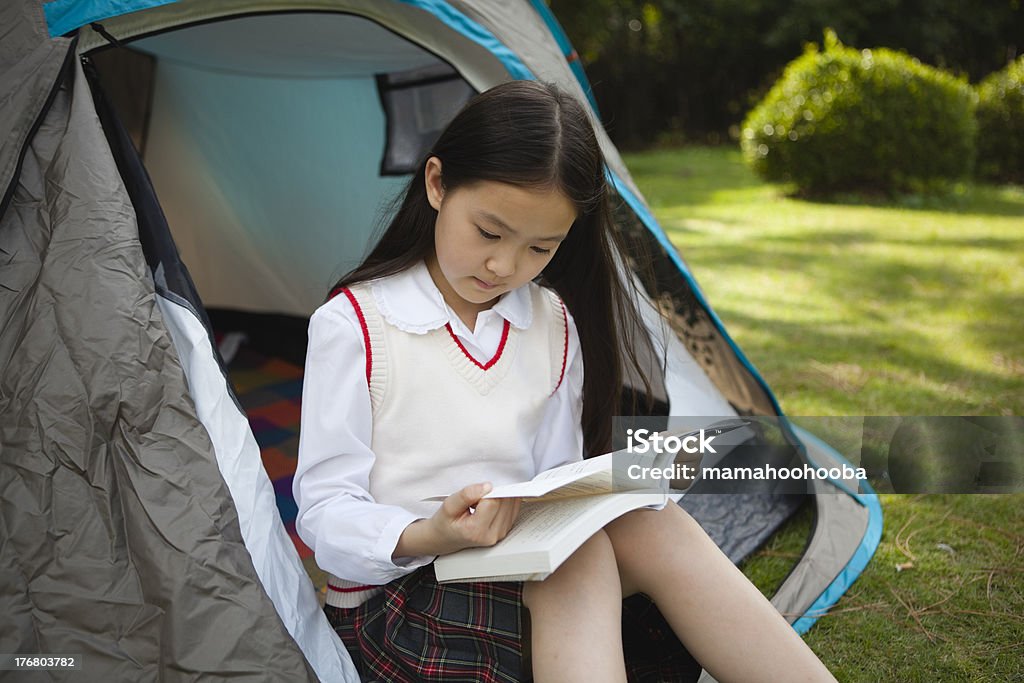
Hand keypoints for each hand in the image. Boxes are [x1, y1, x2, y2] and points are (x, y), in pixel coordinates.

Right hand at [393, 483, 520, 558]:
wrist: (446, 538)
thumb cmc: (446, 523)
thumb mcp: (449, 505)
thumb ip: (466, 494)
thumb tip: (487, 486)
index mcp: (476, 530)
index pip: (492, 502)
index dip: (485, 492)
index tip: (475, 494)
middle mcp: (492, 534)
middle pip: (504, 502)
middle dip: (492, 494)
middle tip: (477, 500)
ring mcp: (500, 534)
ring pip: (511, 504)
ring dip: (499, 497)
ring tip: (481, 504)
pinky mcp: (505, 530)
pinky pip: (514, 508)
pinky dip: (503, 502)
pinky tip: (490, 505)